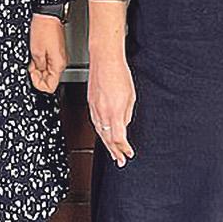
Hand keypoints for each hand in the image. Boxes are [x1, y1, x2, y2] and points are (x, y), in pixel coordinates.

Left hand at [29, 15, 66, 93]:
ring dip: (38, 68)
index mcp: (58, 65)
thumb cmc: (43, 29)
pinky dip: (40, 61)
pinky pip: (48, 63)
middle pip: (49, 80)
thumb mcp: (35, 51)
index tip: (32, 73)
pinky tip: (36, 53)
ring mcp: (59, 57)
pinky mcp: (56, 51)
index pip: (50, 87)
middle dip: (37, 75)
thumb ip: (38, 67)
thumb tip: (38, 73)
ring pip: (48, 72)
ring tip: (33, 57)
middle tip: (31, 64)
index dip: (38, 83)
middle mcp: (61, 62)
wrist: (48, 14)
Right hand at [87, 50, 135, 166]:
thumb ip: (127, 114)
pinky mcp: (90, 103)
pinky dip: (100, 132)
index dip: (124, 149)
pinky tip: (103, 135)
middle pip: (107, 139)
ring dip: (106, 145)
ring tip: (113, 153)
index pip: (118, 139)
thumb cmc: (119, 74)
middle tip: (120, 161)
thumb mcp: (131, 96)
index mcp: (114, 112)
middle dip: (114, 152)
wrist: (104, 60)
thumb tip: (124, 125)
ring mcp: (94, 108)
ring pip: (99, 132)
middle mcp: (102, 113)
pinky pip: (95, 123)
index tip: (129, 153)